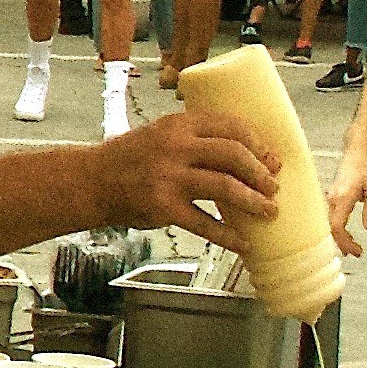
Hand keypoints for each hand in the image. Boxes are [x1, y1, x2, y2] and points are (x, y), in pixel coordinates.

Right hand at [94, 110, 280, 250]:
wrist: (92, 181)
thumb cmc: (130, 159)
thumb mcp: (161, 134)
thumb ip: (194, 138)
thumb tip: (243, 155)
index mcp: (180, 124)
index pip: (230, 126)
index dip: (258, 143)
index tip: (272, 158)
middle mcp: (176, 147)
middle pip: (233, 154)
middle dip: (260, 172)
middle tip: (273, 186)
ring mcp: (169, 178)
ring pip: (225, 186)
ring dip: (253, 201)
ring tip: (269, 211)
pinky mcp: (163, 207)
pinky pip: (204, 223)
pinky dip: (228, 235)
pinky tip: (243, 243)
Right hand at [325, 149, 366, 257]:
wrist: (357, 150)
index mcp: (343, 198)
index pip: (338, 227)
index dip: (345, 242)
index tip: (357, 251)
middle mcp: (333, 199)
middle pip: (332, 228)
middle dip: (343, 244)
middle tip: (357, 253)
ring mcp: (330, 197)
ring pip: (330, 223)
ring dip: (340, 237)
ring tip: (352, 248)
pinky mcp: (332, 196)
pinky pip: (331, 217)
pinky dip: (338, 228)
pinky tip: (345, 234)